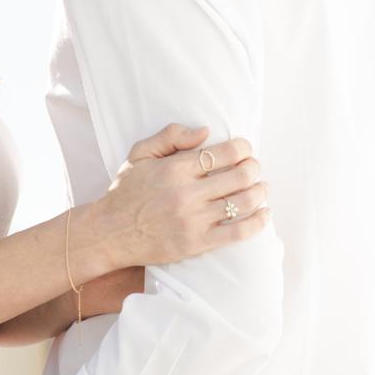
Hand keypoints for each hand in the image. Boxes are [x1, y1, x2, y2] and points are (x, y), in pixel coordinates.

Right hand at [94, 123, 271, 268]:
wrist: (109, 232)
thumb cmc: (126, 191)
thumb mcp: (140, 154)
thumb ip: (171, 136)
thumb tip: (206, 131)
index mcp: (176, 168)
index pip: (226, 153)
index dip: (244, 149)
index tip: (245, 150)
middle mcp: (187, 193)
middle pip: (240, 176)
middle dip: (254, 169)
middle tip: (254, 168)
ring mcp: (194, 220)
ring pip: (243, 202)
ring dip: (260, 192)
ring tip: (260, 188)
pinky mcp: (197, 243)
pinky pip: (238, 232)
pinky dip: (258, 222)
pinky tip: (264, 214)